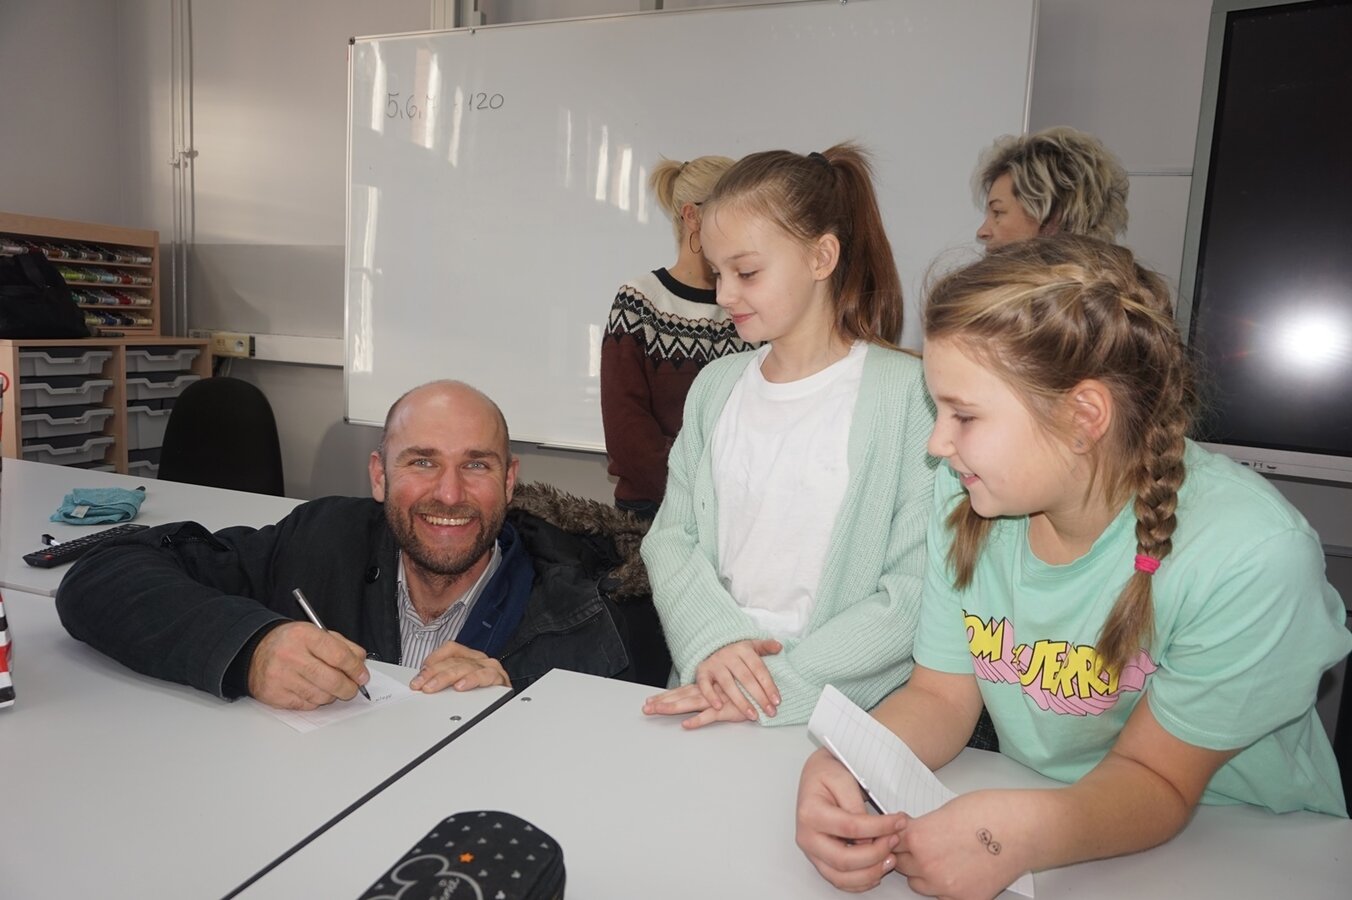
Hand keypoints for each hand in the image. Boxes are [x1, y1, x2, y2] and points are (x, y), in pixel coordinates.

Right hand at [248, 621, 369, 709]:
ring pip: (321, 696)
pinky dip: (316, 701)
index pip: (339, 655)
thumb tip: (361, 663)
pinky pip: (306, 705)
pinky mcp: (275, 695)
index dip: (355, 669)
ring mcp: (281, 677)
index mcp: (304, 636)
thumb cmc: (291, 643)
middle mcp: (291, 656)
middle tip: (353, 688)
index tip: (362, 676)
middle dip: (349, 687)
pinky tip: (314, 691)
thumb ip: (342, 646)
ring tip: (331, 688)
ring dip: (332, 695)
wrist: (254, 651)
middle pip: (332, 680)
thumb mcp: (316, 633)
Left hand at [408, 641, 509, 692]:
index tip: (418, 677)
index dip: (433, 660)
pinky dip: (472, 680)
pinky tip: (461, 686)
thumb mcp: (459, 684)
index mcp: (470, 656)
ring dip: (446, 677)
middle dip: (433, 673)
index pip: (450, 649)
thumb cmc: (483, 695)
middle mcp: (480, 659)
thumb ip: (443, 681)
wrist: (507, 707)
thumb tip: (421, 683)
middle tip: (420, 685)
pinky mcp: (499, 678)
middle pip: (454, 660)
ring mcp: (490, 667)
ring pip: (465, 666)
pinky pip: (485, 675)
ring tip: (433, 687)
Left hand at [641, 682, 759, 729]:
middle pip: (680, 697)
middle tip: (645, 708)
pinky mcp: (727, 710)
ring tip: (657, 710)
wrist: (767, 690)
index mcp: (706, 688)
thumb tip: (707, 702)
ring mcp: (716, 700)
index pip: (680, 691)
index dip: (664, 697)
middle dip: (662, 703)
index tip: (648, 702)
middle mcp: (708, 692)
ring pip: (690, 703)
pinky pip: (710, 716)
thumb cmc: (748, 691)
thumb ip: (715, 695)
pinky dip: (698, 720)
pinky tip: (686, 725)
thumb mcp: (729, 692)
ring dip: (673, 707)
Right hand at [693, 638, 782, 719]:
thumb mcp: (752, 646)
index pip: (759, 668)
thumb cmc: (737, 652)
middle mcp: (728, 655)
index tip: (777, 701)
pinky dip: (710, 695)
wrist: (711, 647)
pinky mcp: (702, 671)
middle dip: (759, 696)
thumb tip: (779, 647)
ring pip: (728, 684)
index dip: (769, 685)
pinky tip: (719, 707)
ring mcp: (715, 663)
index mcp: (743, 649)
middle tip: (770, 712)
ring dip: (740, 701)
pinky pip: (704, 684)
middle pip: (746, 678)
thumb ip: (766, 647)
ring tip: (753, 716)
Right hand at [796, 748, 905, 891]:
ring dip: (870, 873)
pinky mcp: (820, 861)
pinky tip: (878, 870)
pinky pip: (840, 881)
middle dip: (876, 854)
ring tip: (890, 859)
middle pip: (844, 860)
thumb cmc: (827, 775)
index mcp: (810, 814)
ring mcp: (812, 852)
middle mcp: (807, 837)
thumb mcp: (843, 779)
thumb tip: (870, 835)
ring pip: (841, 877)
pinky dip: (861, 881)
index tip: (899, 822)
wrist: (817, 777)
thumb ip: (856, 806)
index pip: (850, 827)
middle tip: (895, 841)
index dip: (879, 827)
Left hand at [894, 791, 1028, 899]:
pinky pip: (942, 897)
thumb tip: (914, 833)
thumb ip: (923, 826)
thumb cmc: (990, 812)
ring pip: (918, 884)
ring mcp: (945, 887)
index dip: (897, 836)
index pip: (890, 841)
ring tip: (944, 858)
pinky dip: (945, 886)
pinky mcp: (965, 899)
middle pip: (901, 863)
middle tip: (925, 845)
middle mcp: (927, 866)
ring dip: (923, 873)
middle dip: (909, 854)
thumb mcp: (944, 811)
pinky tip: (958, 871)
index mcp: (918, 838)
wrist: (1023, 830)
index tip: (901, 834)